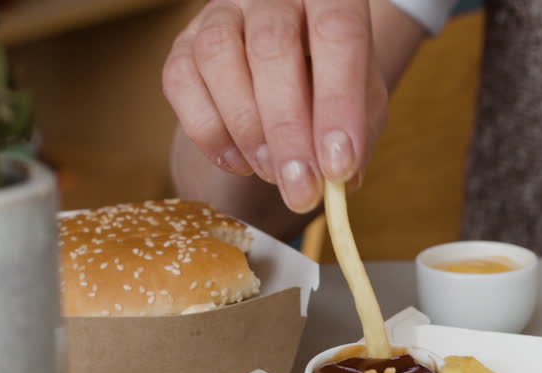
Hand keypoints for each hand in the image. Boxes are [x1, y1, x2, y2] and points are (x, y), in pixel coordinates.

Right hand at [162, 0, 388, 213]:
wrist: (283, 77)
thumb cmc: (327, 85)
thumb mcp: (361, 101)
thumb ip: (357, 134)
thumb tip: (340, 178)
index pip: (337, 31)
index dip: (338, 102)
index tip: (338, 164)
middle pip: (273, 45)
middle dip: (288, 128)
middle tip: (301, 186)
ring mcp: (222, 14)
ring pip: (219, 57)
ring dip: (246, 128)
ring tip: (270, 172)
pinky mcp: (183, 44)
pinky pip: (181, 81)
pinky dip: (208, 132)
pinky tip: (237, 161)